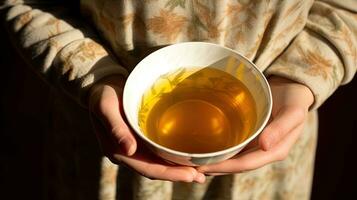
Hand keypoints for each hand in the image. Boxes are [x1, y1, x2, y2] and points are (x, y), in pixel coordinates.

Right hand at [88, 75, 204, 182]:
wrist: (101, 86)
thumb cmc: (103, 95)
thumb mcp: (106, 107)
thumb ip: (116, 128)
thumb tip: (129, 150)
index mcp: (117, 151)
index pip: (146, 168)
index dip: (168, 174)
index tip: (189, 175)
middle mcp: (127, 153)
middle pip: (155, 170)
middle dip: (177, 175)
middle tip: (200, 176)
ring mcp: (134, 147)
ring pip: (158, 163)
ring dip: (177, 169)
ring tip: (199, 172)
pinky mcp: (141, 139)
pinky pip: (158, 152)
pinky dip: (172, 156)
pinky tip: (186, 156)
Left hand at [197, 76, 313, 174]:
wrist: (292, 89)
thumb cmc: (294, 99)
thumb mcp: (293, 111)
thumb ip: (281, 128)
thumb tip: (265, 146)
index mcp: (275, 150)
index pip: (246, 164)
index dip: (224, 167)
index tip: (203, 166)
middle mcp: (264, 152)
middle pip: (236, 165)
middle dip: (214, 167)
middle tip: (190, 166)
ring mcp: (256, 145)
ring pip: (233, 158)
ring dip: (215, 161)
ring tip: (192, 161)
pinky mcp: (250, 137)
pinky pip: (233, 147)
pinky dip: (220, 150)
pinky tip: (205, 148)